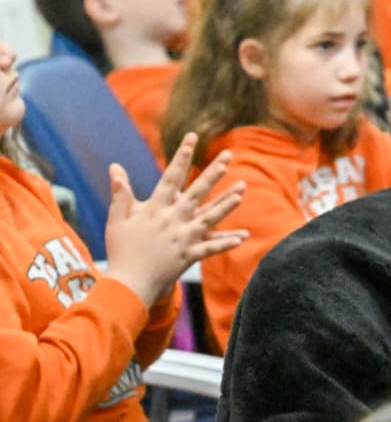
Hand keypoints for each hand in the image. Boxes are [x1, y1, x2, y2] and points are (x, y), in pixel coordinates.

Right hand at [102, 133, 246, 306]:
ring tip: (243, 190)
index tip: (191, 139)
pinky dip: (226, 242)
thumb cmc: (120, 250)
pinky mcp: (190, 255)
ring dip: (227, 203)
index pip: (170, 177)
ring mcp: (183, 237)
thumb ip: (120, 193)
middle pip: (196, 192)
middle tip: (228, 156)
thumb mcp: (117, 219)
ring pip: (210, 217)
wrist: (128, 282)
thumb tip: (115, 167)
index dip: (181, 157)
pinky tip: (242, 236)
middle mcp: (172, 220)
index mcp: (154, 209)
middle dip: (213, 173)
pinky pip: (212, 247)